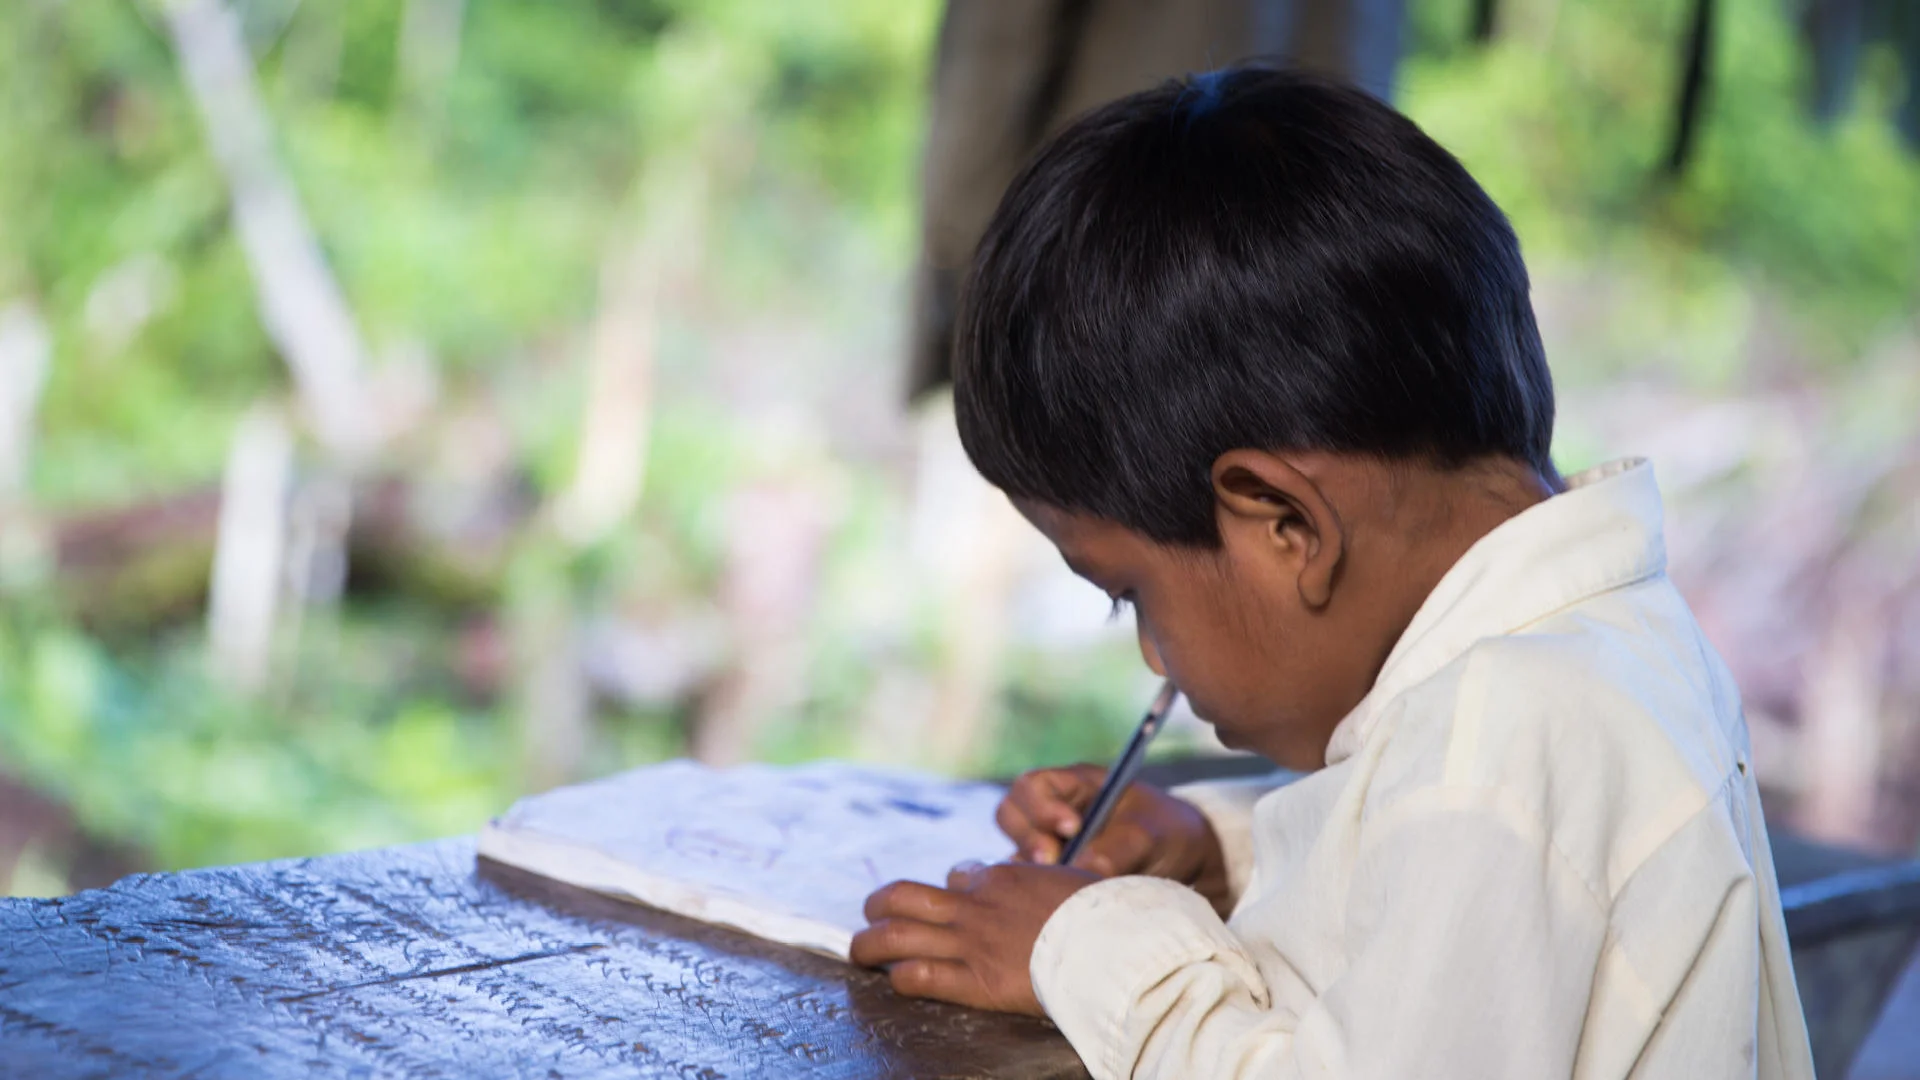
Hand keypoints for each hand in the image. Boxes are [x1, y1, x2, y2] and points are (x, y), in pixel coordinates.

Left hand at [851, 861, 1099, 1014]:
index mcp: (1001, 878)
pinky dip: (900, 978)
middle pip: (903, 896)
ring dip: (870, 943)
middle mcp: (975, 906)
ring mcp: (971, 943)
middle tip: (872, 917)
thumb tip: (1028, 873)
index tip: (948, 902)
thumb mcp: (1070, 877)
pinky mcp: (974, 981)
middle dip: (879, 906)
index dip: (947, 890)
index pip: (957, 876)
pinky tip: (897, 980)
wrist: (1111, 943)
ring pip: (897, 935)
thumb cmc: (1102, 912)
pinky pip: (920, 976)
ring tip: (860, 952)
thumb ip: (1041, 878)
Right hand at [997, 765, 1231, 912]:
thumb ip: (1116, 850)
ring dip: (1032, 869)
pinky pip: (1027, 883)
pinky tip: (1060, 902)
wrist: (1185, 864)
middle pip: (1010, 815)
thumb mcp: (1149, 835)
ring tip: (1062, 884)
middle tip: (1054, 861)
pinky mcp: (1052, 876)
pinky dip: (1037, 891)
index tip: (1073, 829)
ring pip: (1015, 852)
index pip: (1034, 786)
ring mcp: (1049, 845)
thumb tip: (1081, 871)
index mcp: (1075, 785)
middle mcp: (1053, 812)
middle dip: (1029, 838)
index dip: (1043, 807)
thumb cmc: (1166, 834)